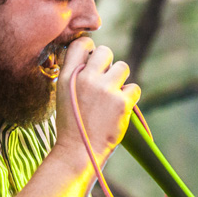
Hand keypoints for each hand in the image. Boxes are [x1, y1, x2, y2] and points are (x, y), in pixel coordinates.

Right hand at [54, 37, 139, 165]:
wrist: (78, 151)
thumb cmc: (71, 124)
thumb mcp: (63, 94)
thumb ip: (74, 73)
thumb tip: (91, 56)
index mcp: (67, 76)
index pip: (81, 44)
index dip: (90, 48)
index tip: (93, 58)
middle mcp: (86, 78)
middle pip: (105, 51)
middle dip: (108, 63)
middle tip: (105, 81)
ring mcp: (104, 89)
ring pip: (123, 67)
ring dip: (120, 80)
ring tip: (112, 96)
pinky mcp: (121, 102)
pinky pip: (134, 87)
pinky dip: (130, 97)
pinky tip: (120, 108)